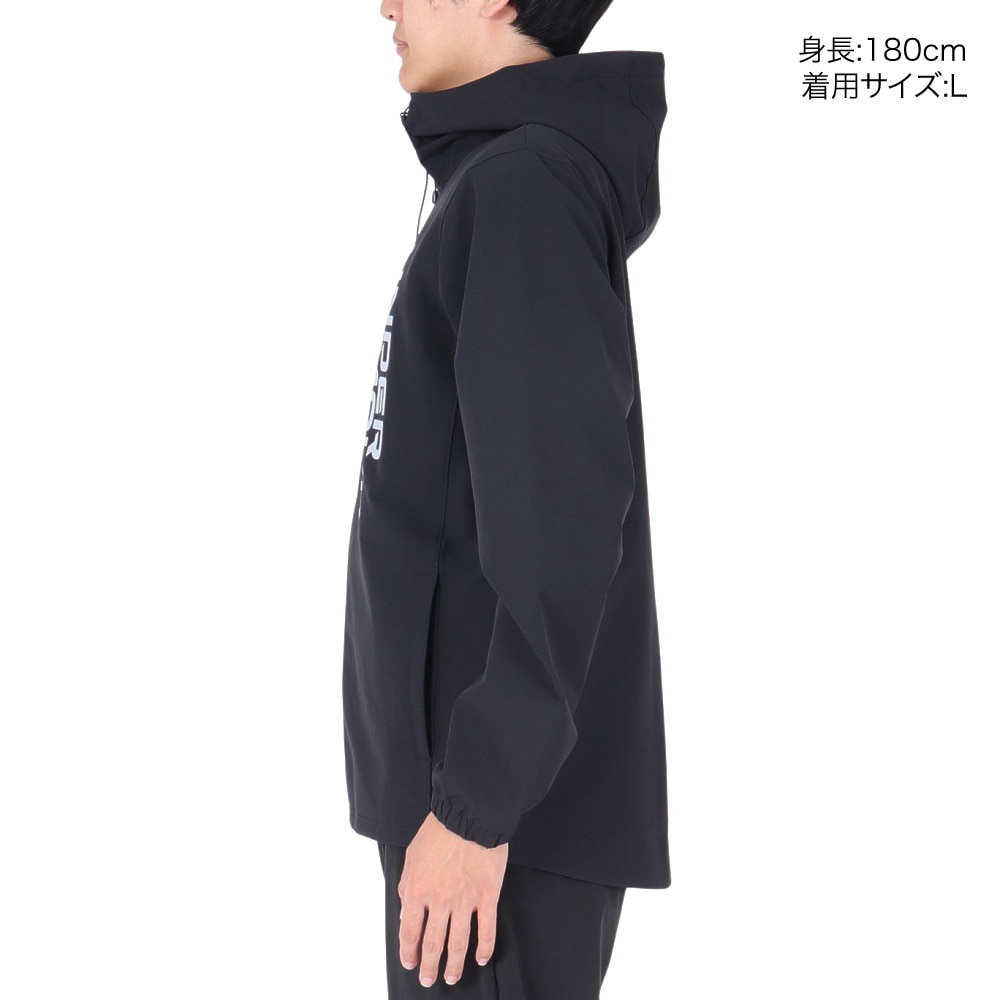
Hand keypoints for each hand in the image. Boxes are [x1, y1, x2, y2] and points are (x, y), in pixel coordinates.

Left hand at [398, 810, 508, 986]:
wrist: (469, 814)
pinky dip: (484, 948)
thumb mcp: (412, 856)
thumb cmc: (440, 830)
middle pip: (433, 944)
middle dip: (429, 967)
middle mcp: (439, 900)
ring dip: (454, 965)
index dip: (409, 952)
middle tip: (429, 979)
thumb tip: (404, 909)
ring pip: (458, 944)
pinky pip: (486, 930)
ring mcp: (464, 901)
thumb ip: (406, 885)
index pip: (409, 932)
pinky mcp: (486, 897)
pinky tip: (482, 958)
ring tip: (452, 977)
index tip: (411, 962)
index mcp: (417, 890)